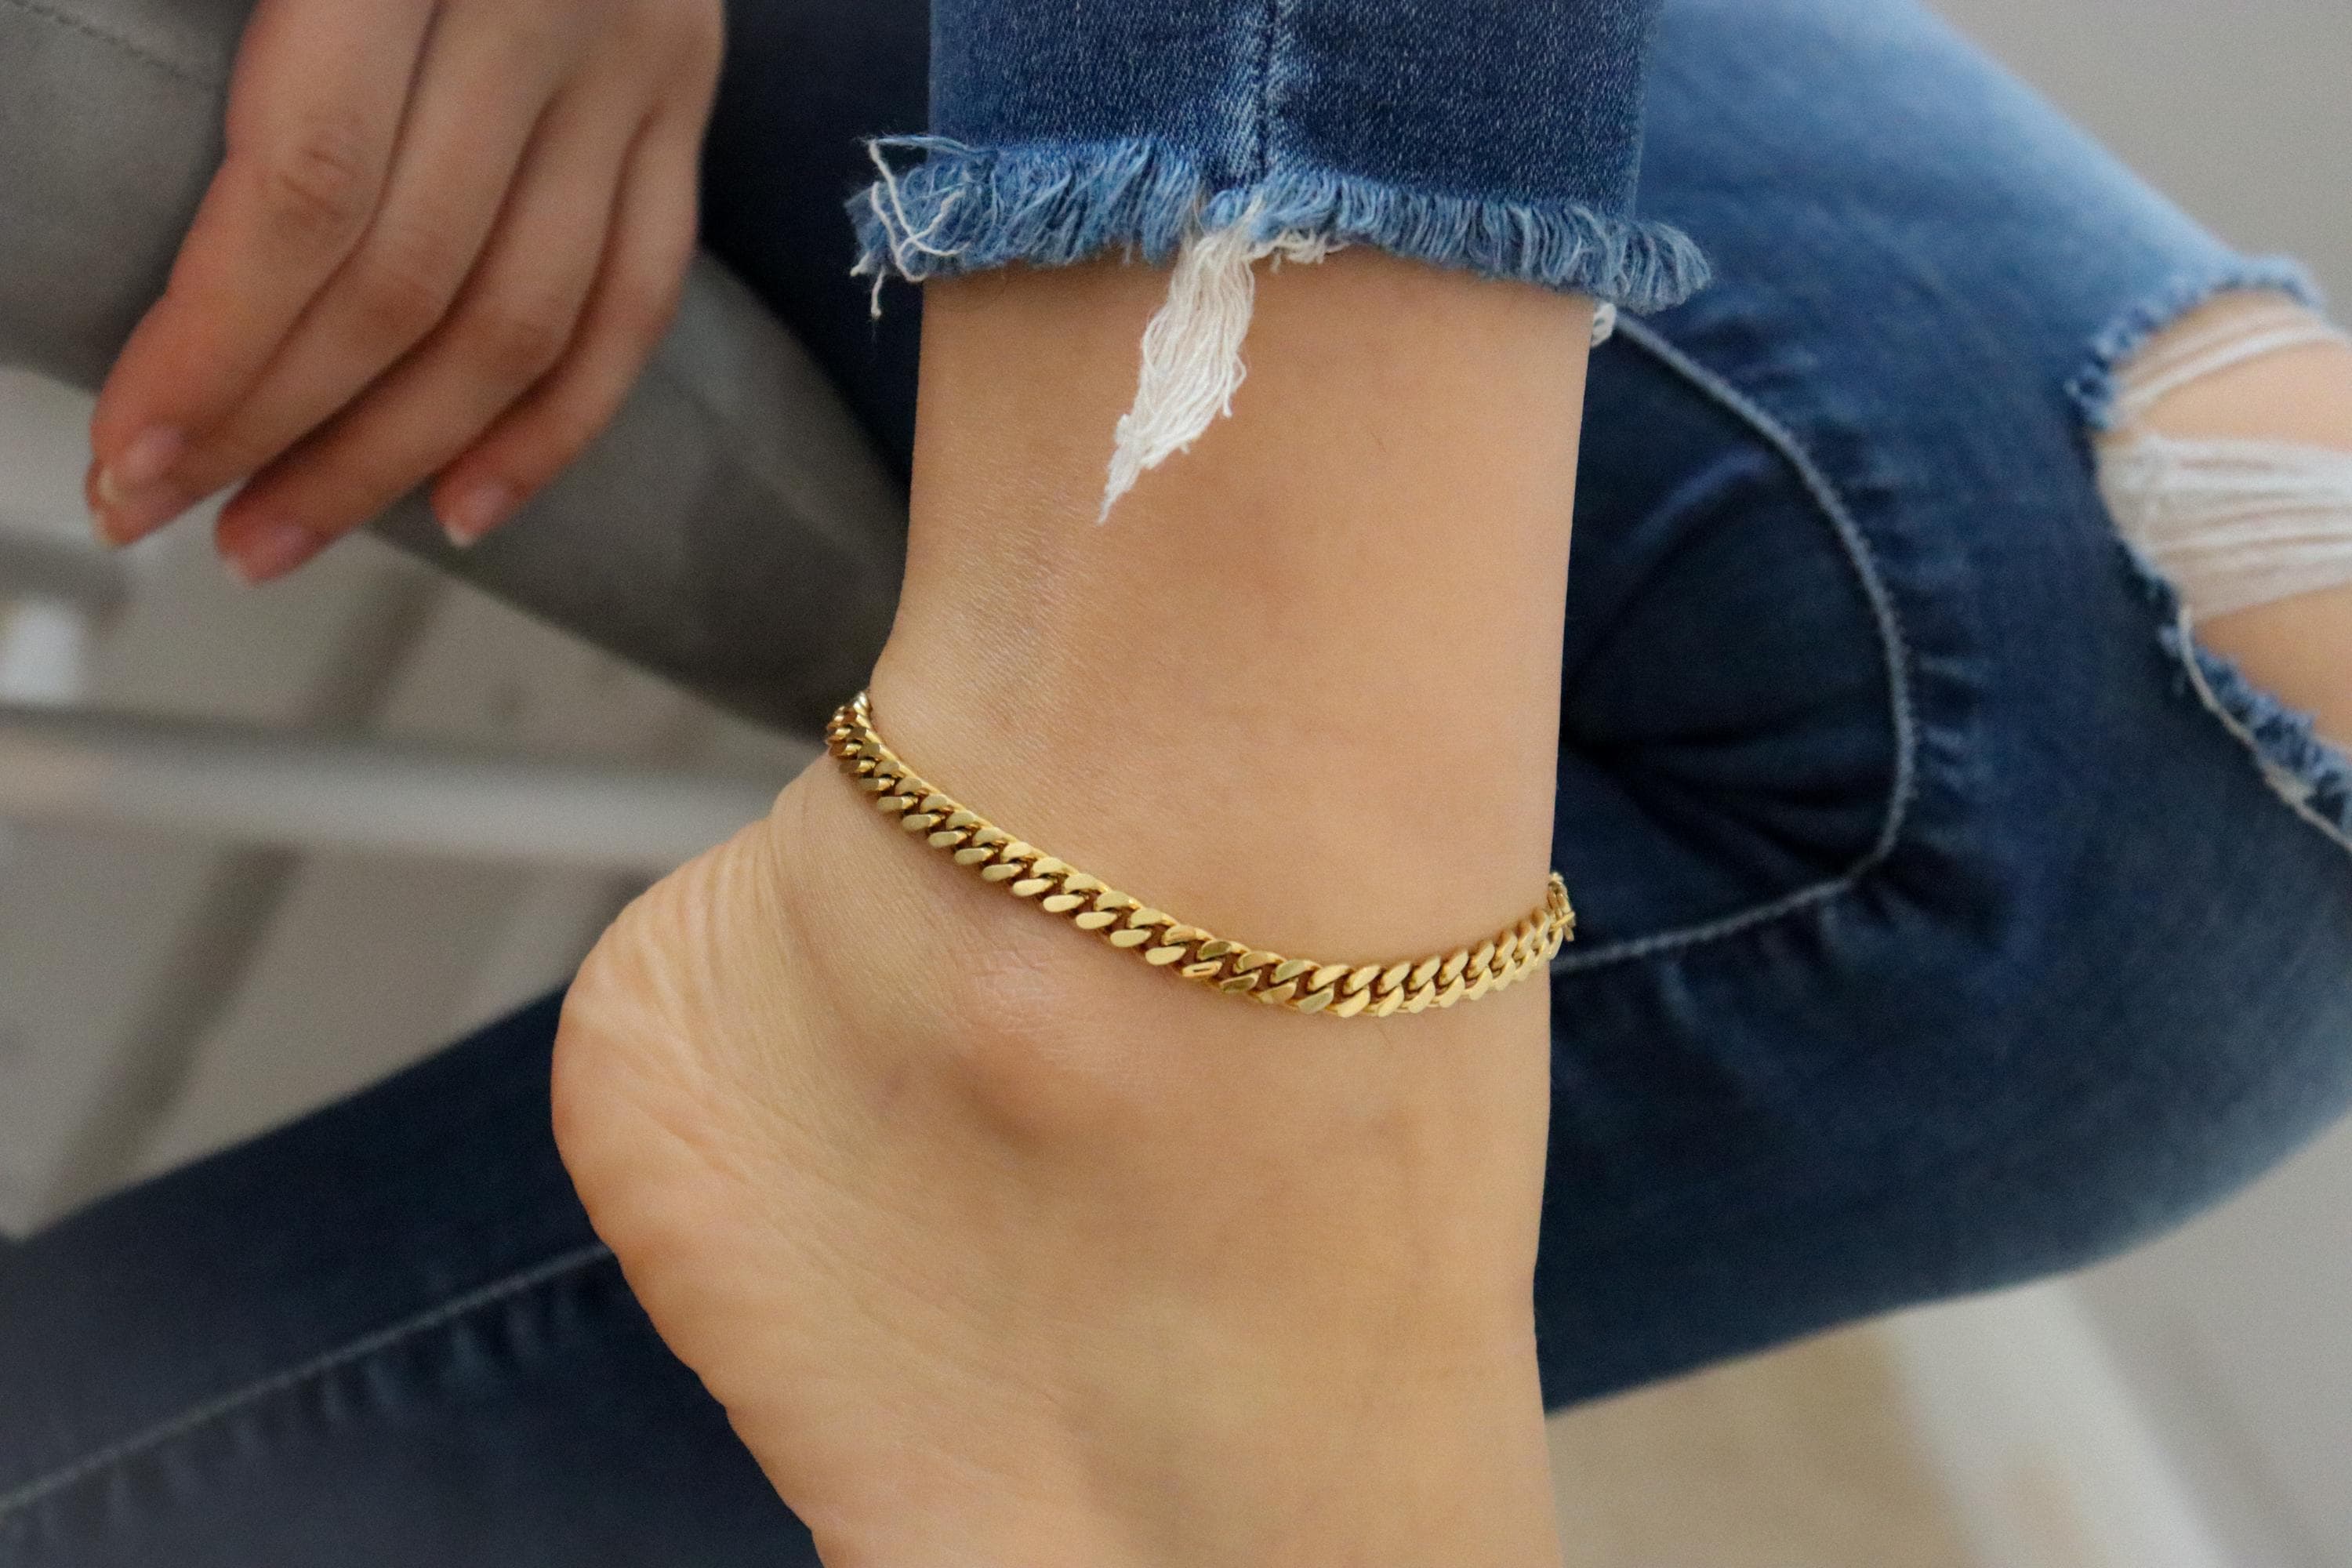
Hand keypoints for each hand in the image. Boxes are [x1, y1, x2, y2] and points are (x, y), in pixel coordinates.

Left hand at [86, 0, 722, 581]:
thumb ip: (209, 7)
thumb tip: (76, 170)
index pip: (309, 190)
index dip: (215, 343)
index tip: (131, 452)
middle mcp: (545, 10)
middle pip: (412, 280)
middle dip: (279, 424)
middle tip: (171, 514)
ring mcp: (635, 66)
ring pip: (525, 319)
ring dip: (395, 455)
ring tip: (281, 533)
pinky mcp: (682, 104)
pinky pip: (640, 299)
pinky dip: (559, 423)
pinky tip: (469, 507)